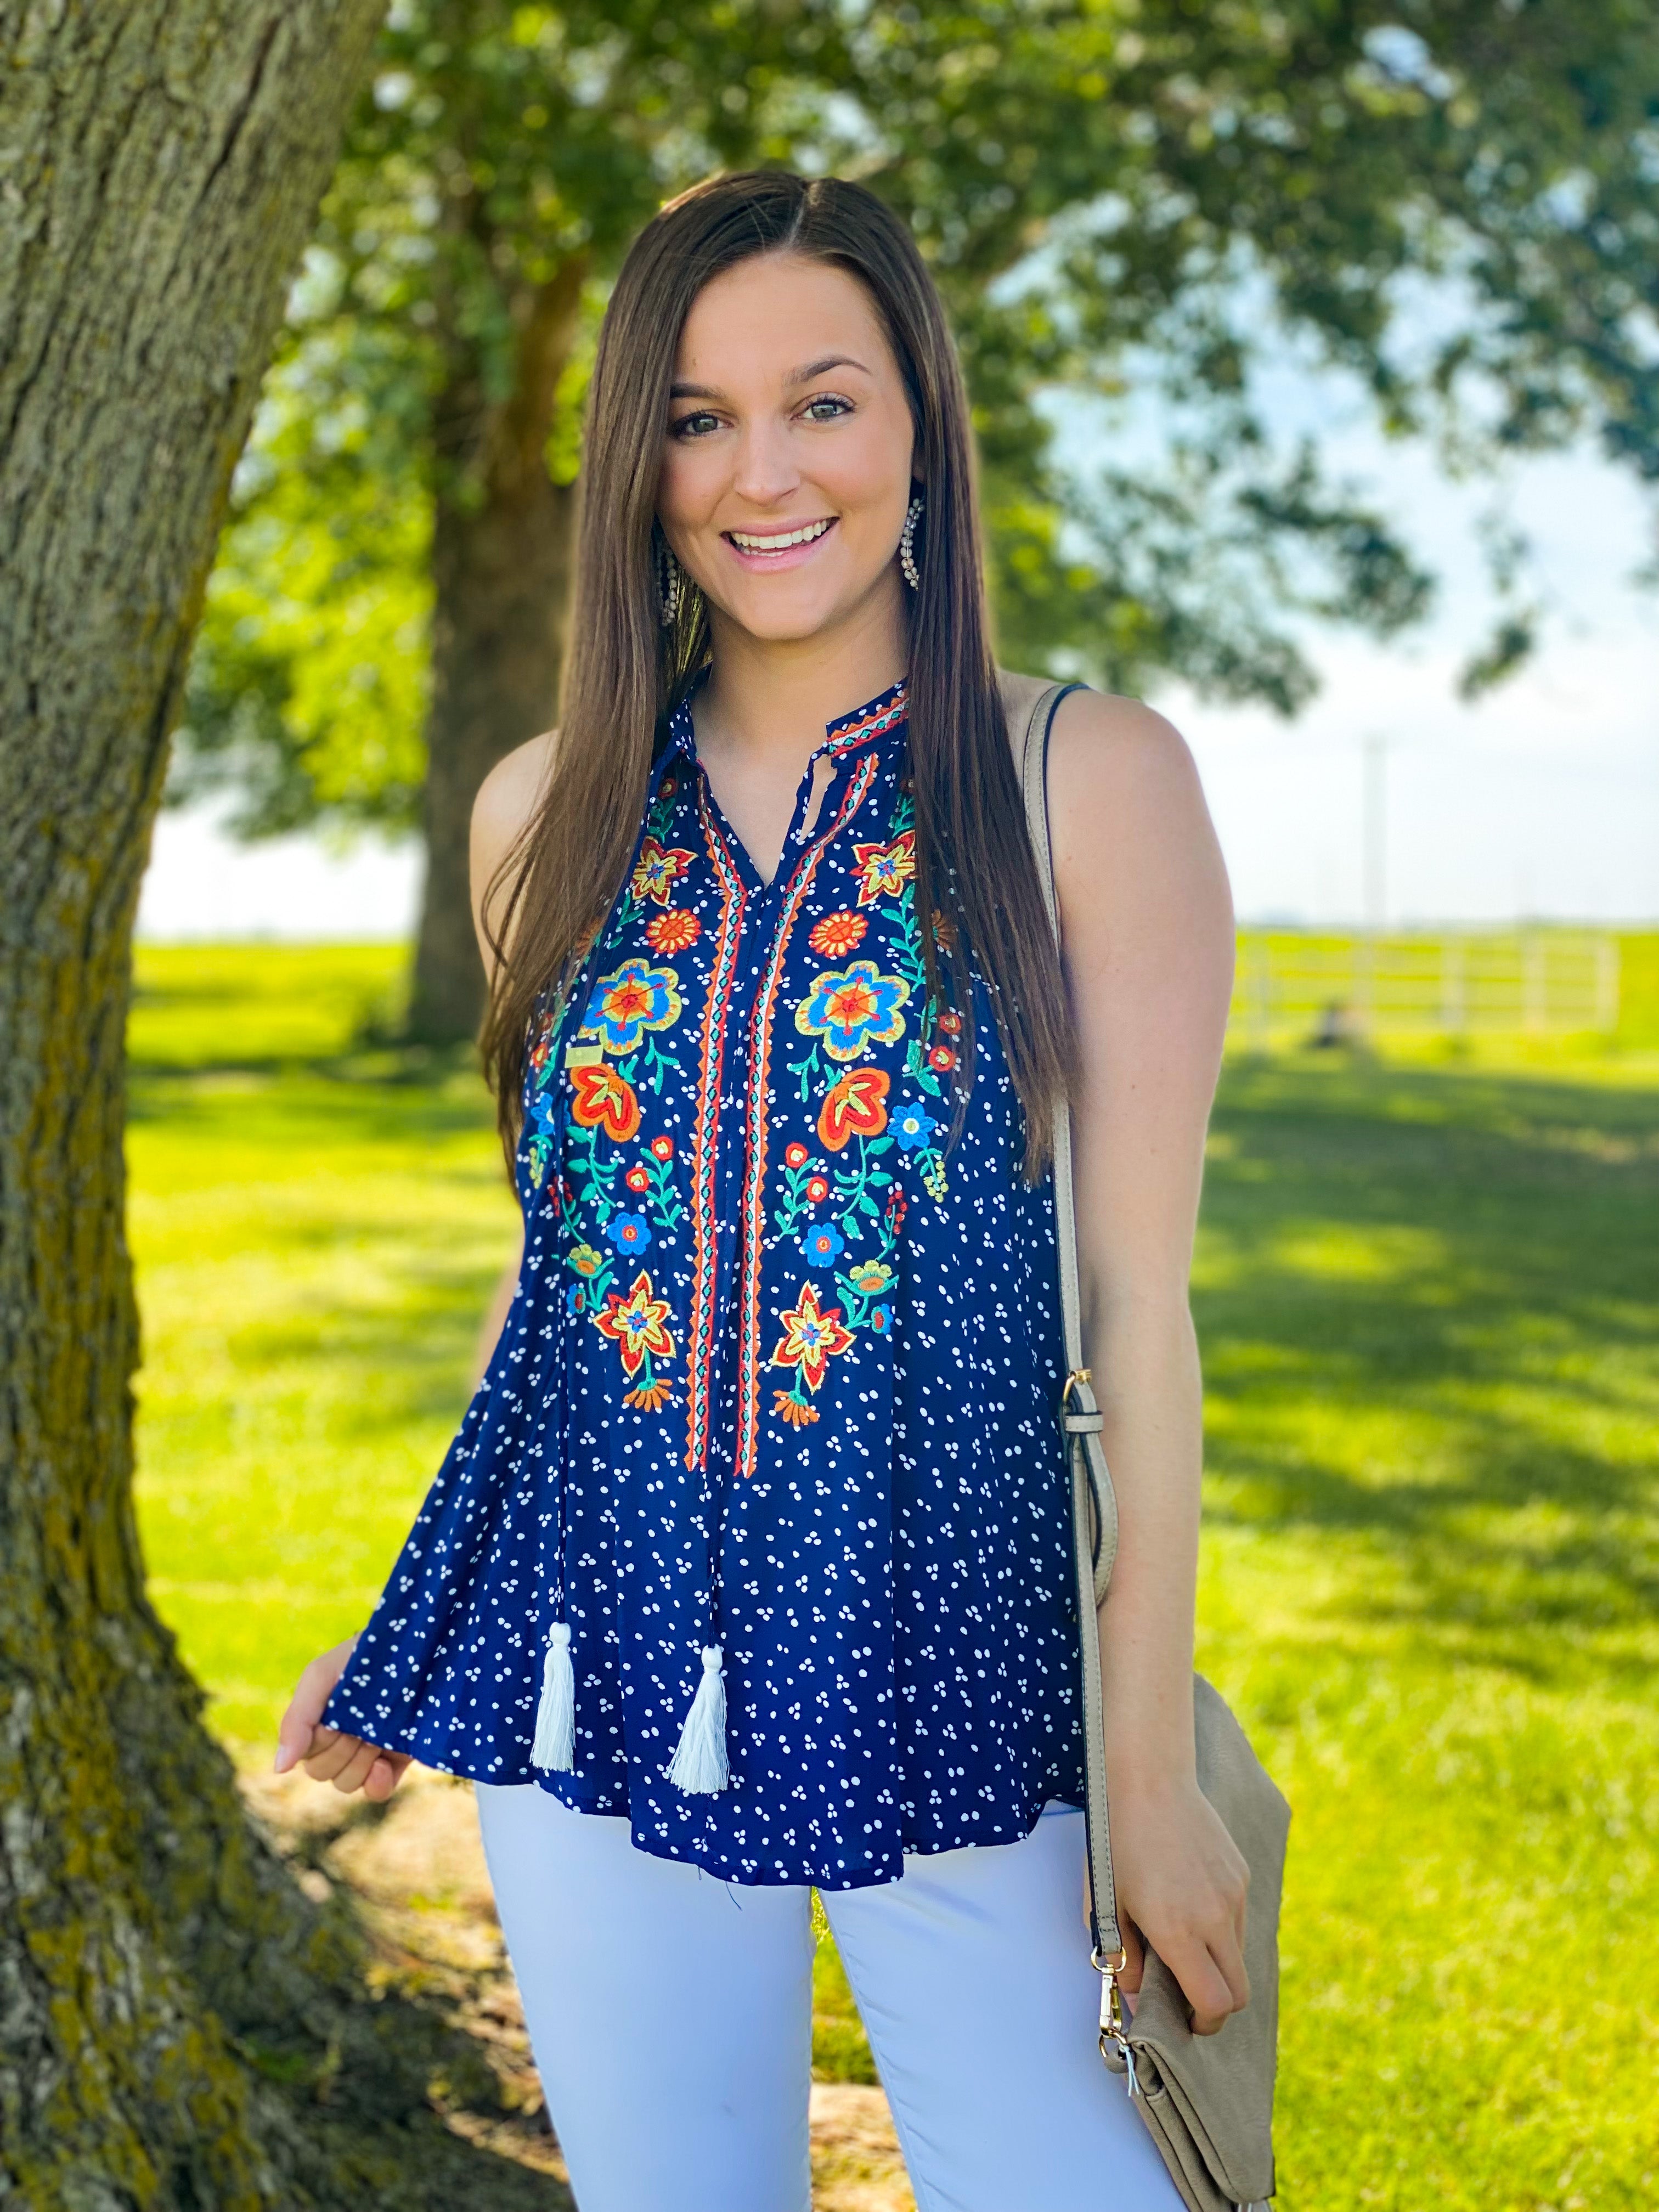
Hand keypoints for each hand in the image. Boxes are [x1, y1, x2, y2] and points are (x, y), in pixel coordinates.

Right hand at [274, 1635, 410, 1801]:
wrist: (414, 1648)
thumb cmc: (359, 1658)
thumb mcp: (320, 1677)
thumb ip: (296, 1721)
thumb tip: (280, 1769)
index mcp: (317, 1724)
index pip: (304, 1755)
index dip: (319, 1738)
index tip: (334, 1715)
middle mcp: (339, 1743)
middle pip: (322, 1772)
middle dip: (341, 1747)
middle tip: (359, 1720)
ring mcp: (367, 1754)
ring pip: (346, 1784)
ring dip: (361, 1759)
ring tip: (377, 1732)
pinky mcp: (395, 1762)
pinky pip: (376, 1793)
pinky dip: (377, 1783)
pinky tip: (382, 1763)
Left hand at [1084, 1769, 1248, 2036]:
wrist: (1149, 1779)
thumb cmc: (1117, 1841)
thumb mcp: (1106, 1905)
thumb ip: (1123, 1959)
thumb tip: (1138, 2000)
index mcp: (1179, 1930)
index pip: (1214, 2004)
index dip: (1202, 2024)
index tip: (1184, 2019)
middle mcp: (1215, 1917)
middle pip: (1239, 1992)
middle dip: (1216, 2006)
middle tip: (1187, 1996)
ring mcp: (1233, 1895)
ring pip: (1240, 1955)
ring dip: (1217, 1964)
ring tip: (1182, 1941)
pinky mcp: (1241, 1874)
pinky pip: (1239, 1920)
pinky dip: (1220, 1929)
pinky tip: (1189, 1903)